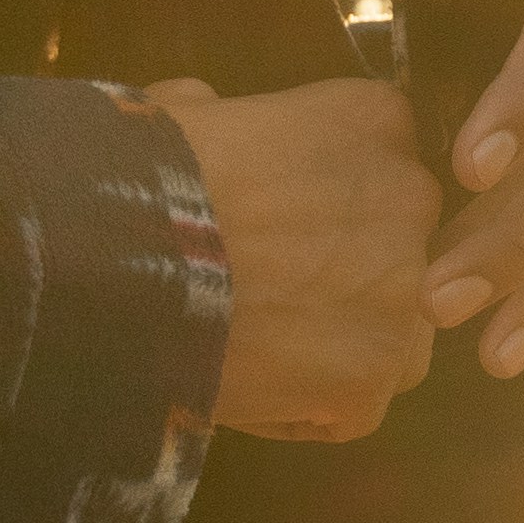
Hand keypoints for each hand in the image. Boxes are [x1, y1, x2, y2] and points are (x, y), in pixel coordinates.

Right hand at [146, 70, 450, 440]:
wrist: (109, 261)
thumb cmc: (140, 173)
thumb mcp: (185, 112)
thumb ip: (231, 113)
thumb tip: (211, 112)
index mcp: (376, 120)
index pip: (379, 168)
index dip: (324, 203)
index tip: (269, 221)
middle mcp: (414, 200)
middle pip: (397, 250)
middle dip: (342, 274)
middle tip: (263, 288)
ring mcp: (403, 297)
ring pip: (391, 333)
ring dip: (338, 345)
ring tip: (254, 346)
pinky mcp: (372, 380)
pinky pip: (353, 408)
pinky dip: (303, 410)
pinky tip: (243, 388)